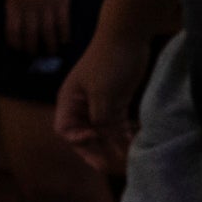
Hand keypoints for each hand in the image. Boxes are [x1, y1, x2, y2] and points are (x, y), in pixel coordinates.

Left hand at [4, 0, 74, 60]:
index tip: (19, 49)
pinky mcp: (62, 0)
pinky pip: (63, 22)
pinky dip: (64, 34)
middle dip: (32, 48)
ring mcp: (46, 4)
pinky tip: (65, 41)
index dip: (16, 42)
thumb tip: (19, 23)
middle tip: (35, 56)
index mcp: (14, 2)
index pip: (13, 30)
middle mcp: (29, 6)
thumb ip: (16, 4)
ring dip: (49, 44)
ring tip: (51, 53)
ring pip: (47, 31)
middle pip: (30, 34)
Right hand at [54, 31, 152, 178]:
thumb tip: (105, 142)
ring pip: (103, 132)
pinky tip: (135, 144)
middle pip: (85, 136)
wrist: (128, 34)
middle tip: (113, 167)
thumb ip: (101, 119)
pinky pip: (117, 124)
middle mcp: (81, 105)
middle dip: (98, 151)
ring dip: (113, 146)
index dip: (78, 141)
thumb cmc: (110, 60)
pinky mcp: (117, 101)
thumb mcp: (104, 93)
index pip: (66, 130)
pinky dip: (124, 135)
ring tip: (127, 161)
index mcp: (69, 101)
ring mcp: (99, 103)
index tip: (93, 139)